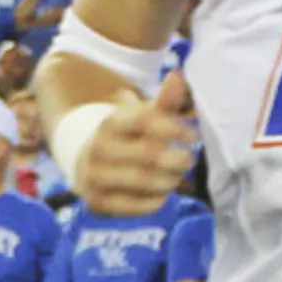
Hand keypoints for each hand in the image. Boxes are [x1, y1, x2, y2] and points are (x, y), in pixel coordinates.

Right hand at [78, 72, 195, 215]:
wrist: (87, 164)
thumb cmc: (127, 137)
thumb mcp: (142, 116)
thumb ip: (165, 100)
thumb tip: (179, 75)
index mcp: (112, 122)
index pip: (145, 121)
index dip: (175, 128)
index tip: (194, 135)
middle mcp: (99, 148)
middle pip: (148, 154)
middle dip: (176, 158)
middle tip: (190, 159)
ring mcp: (95, 177)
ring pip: (143, 181)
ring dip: (170, 180)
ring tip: (178, 176)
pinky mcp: (98, 203)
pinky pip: (137, 206)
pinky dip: (157, 200)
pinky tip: (163, 192)